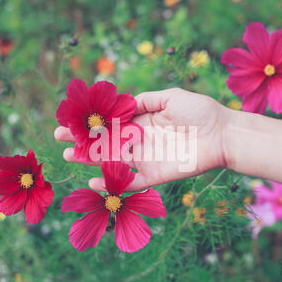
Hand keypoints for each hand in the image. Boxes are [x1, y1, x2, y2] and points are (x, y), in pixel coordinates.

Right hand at [54, 88, 233, 191]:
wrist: (222, 134)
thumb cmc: (200, 111)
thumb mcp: (170, 97)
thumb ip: (146, 100)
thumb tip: (124, 101)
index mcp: (142, 121)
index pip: (110, 123)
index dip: (91, 122)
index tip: (70, 120)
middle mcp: (140, 140)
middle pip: (106, 142)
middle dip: (83, 141)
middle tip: (59, 139)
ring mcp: (146, 158)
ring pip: (112, 162)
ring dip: (90, 161)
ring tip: (68, 156)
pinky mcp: (155, 175)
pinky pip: (131, 182)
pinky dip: (113, 183)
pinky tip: (94, 181)